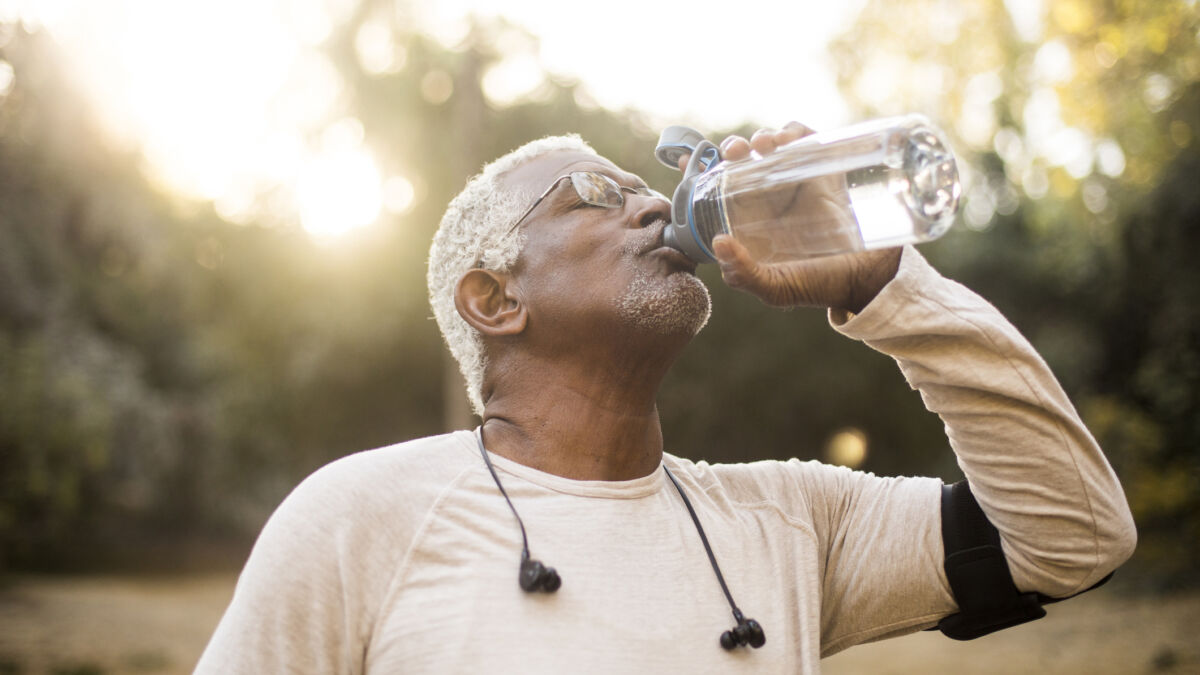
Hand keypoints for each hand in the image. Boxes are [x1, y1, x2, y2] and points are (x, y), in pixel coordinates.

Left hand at [682, 122, 900, 312]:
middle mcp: (769, 196)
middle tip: (733, 153)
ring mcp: (797, 180)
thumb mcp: (775, 288)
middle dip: (732, 148)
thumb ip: (744, 275)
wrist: (867, 277)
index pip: (718, 187)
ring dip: (761, 136)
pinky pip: (805, 139)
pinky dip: (793, 131)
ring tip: (763, 146)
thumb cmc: (818, 284)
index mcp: (749, 220)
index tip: (688, 160)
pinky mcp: (824, 169)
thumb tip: (718, 243)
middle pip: (743, 159)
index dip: (701, 169)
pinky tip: (787, 140)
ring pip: (772, 144)